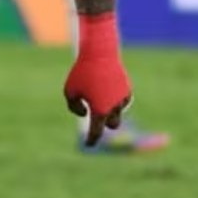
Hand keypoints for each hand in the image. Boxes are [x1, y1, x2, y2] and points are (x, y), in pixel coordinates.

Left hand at [63, 13, 132, 145]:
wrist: (100, 53)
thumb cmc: (82, 72)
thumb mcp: (70, 90)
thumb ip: (74, 106)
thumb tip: (85, 112)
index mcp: (100, 111)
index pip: (96, 132)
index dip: (92, 140)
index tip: (89, 144)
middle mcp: (113, 107)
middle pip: (113, 125)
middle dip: (106, 124)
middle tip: (97, 119)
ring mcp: (122, 98)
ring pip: (118, 112)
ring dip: (111, 110)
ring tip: (102, 100)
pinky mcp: (127, 89)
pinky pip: (123, 100)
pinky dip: (117, 100)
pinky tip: (110, 95)